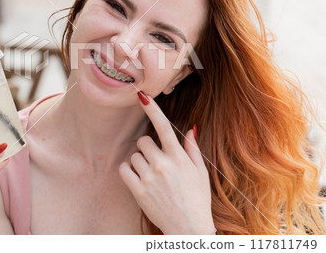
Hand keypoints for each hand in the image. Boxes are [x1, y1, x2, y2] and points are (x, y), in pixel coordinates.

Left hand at [119, 92, 214, 234]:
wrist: (188, 229)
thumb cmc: (197, 199)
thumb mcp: (201, 172)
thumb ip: (192, 149)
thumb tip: (190, 128)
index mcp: (179, 158)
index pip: (164, 127)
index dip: (152, 109)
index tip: (142, 96)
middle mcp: (163, 165)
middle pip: (143, 141)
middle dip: (148, 148)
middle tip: (156, 161)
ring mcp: (149, 178)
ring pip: (134, 155)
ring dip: (140, 161)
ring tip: (151, 175)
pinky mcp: (138, 191)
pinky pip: (124, 169)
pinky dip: (128, 171)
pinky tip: (139, 178)